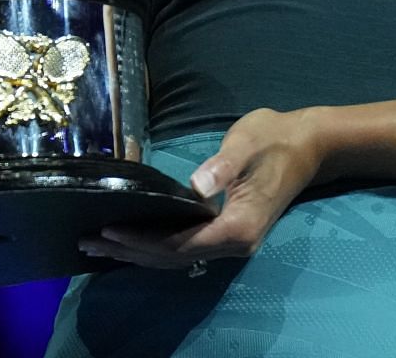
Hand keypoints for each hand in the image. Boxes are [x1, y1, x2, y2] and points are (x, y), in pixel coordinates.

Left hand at [80, 107, 329, 269]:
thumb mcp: (247, 143)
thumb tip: (197, 187)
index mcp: (239, 226)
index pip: (181, 243)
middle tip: (89, 243)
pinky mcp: (228, 233)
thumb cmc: (275, 138)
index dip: (143, 241)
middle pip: (174, 257)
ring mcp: (233, 242)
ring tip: (100, 246)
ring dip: (139, 253)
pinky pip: (186, 248)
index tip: (109, 230)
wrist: (306, 145)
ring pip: (178, 257)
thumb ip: (222, 166)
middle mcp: (236, 244)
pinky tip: (134, 241)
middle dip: (131, 252)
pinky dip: (156, 247)